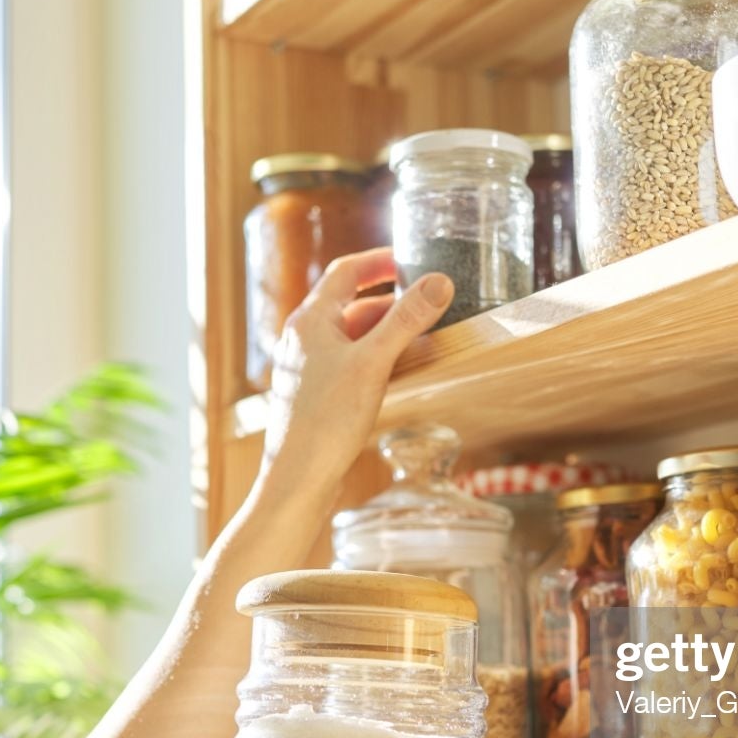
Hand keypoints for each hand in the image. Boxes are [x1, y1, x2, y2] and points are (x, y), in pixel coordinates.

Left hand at [259, 248, 451, 497]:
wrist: (298, 478)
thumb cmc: (326, 420)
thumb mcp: (374, 363)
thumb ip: (407, 320)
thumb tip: (439, 281)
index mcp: (310, 321)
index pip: (345, 272)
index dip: (379, 261)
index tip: (410, 259)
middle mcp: (303, 339)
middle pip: (350, 304)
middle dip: (390, 300)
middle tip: (426, 301)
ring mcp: (307, 368)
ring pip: (351, 336)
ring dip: (384, 331)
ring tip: (421, 335)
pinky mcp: (314, 394)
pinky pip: (348, 362)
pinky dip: (375, 357)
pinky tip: (398, 372)